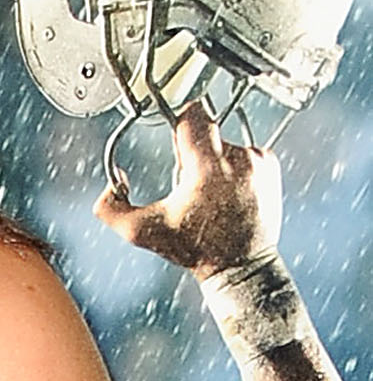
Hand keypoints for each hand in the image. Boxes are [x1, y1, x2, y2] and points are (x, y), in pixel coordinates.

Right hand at [96, 104, 278, 277]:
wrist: (240, 265)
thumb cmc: (194, 249)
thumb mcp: (140, 233)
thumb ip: (110, 208)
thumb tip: (114, 181)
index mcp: (207, 169)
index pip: (194, 115)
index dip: (178, 122)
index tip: (175, 138)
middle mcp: (238, 159)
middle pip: (207, 129)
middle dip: (193, 148)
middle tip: (189, 178)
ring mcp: (258, 162)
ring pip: (225, 142)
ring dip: (213, 160)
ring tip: (211, 192)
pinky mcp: (270, 166)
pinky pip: (245, 151)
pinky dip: (234, 166)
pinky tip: (229, 191)